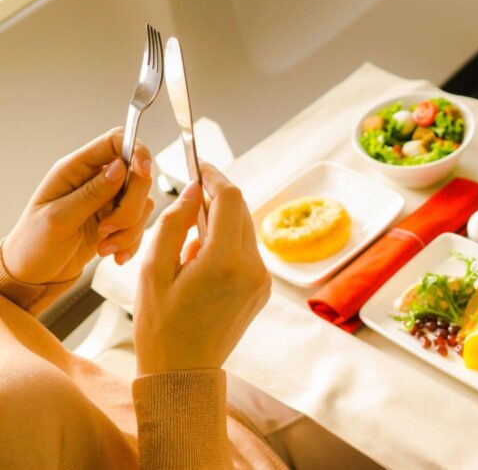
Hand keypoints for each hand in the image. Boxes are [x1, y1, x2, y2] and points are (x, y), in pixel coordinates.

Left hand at [2, 128, 152, 283]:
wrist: (33, 275)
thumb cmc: (34, 244)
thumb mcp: (58, 219)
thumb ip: (91, 193)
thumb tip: (120, 168)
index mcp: (75, 169)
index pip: (116, 141)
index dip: (137, 151)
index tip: (144, 172)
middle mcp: (95, 180)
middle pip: (138, 176)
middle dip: (131, 206)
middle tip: (109, 228)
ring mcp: (108, 201)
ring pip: (143, 203)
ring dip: (130, 229)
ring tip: (105, 246)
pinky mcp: (117, 220)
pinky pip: (141, 223)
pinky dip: (132, 241)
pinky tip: (114, 254)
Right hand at [134, 163, 270, 374]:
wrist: (182, 374)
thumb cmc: (160, 326)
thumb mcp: (153, 270)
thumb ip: (174, 223)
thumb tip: (192, 190)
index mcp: (225, 261)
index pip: (229, 199)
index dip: (214, 176)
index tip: (197, 165)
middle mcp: (252, 268)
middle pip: (241, 211)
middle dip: (216, 197)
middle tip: (188, 193)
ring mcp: (262, 280)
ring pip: (245, 230)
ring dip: (220, 221)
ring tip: (187, 240)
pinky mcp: (262, 289)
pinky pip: (247, 251)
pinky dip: (227, 243)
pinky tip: (200, 260)